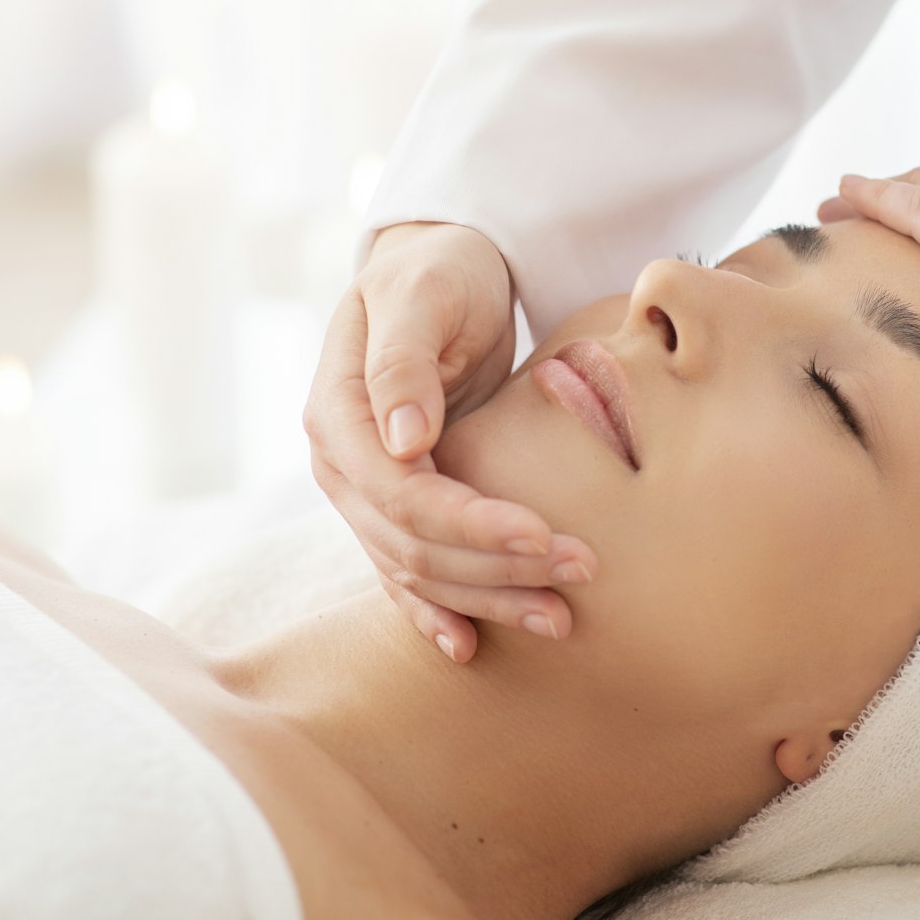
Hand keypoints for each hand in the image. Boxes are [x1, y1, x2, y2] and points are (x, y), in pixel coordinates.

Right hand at [303, 221, 596, 661]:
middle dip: (497, 569)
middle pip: (413, 545)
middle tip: (581, 573)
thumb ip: (404, 359)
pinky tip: (471, 648)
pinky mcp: (394, 506)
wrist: (436, 271)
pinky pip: (407, 574)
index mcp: (337, 415)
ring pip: (417, 570)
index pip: (401, 494)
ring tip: (561, 617)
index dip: (471, 523)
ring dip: (487, 600)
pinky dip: (437, 613)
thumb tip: (400, 438)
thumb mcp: (423, 294)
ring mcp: (362, 494)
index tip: (544, 534)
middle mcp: (341, 466)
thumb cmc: (437, 271)